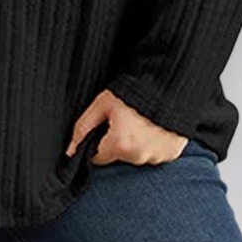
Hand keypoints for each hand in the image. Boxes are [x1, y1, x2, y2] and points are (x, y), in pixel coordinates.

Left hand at [65, 90, 189, 165]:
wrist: (168, 83)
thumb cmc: (133, 92)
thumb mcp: (102, 104)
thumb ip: (83, 128)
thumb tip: (70, 151)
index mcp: (120, 145)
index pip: (98, 159)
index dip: (98, 143)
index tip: (107, 128)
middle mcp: (139, 156)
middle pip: (119, 157)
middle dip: (118, 143)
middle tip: (126, 121)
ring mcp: (158, 156)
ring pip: (138, 156)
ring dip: (137, 144)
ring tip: (142, 123)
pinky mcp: (171, 154)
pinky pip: (156, 154)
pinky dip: (154, 144)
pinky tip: (154, 128)